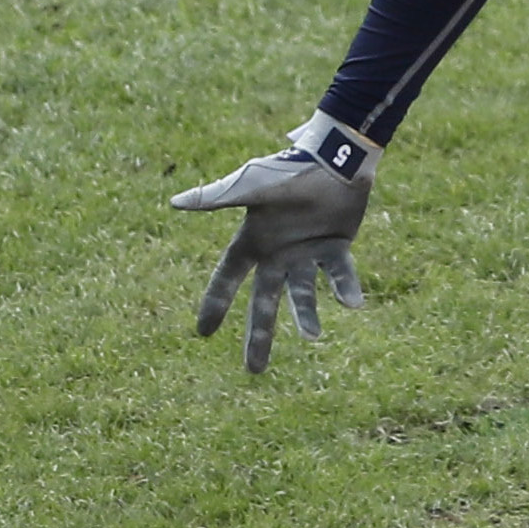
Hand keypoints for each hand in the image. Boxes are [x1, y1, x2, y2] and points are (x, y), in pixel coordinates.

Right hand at [171, 115, 375, 372]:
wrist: (332, 156)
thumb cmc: (286, 168)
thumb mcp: (248, 185)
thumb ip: (215, 197)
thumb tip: (174, 202)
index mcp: (252, 240)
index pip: (227, 278)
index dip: (214, 304)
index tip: (203, 334)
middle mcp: (277, 253)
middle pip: (263, 302)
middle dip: (259, 335)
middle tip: (254, 371)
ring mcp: (306, 254)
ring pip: (302, 293)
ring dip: (307, 314)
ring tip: (313, 336)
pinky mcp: (335, 248)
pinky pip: (339, 274)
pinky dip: (346, 288)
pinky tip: (354, 304)